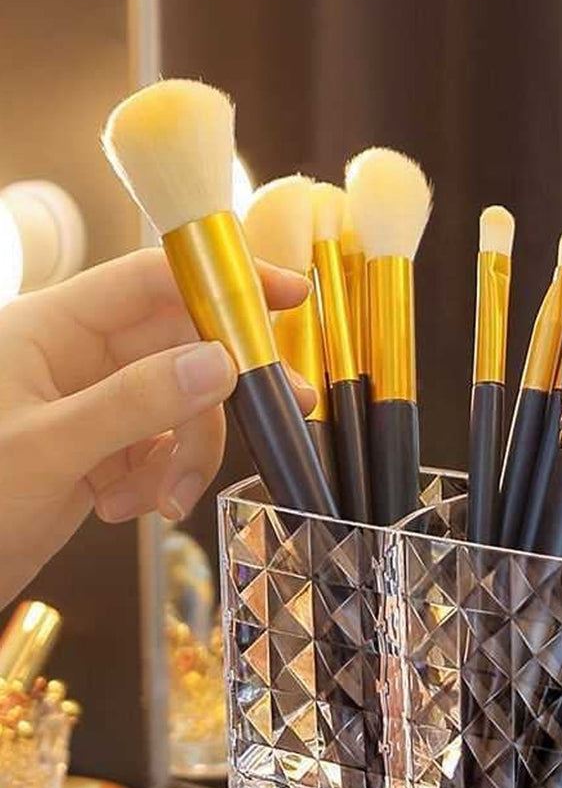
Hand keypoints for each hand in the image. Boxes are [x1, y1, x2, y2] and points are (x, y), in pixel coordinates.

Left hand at [0, 247, 311, 607]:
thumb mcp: (48, 448)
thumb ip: (134, 403)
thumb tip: (221, 364)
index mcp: (51, 327)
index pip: (151, 280)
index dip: (220, 281)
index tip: (287, 293)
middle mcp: (78, 358)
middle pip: (182, 348)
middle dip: (225, 388)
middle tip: (286, 404)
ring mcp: (96, 404)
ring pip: (181, 407)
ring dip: (190, 456)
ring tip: (168, 500)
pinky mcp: (105, 448)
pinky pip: (165, 449)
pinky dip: (164, 480)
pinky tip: (128, 508)